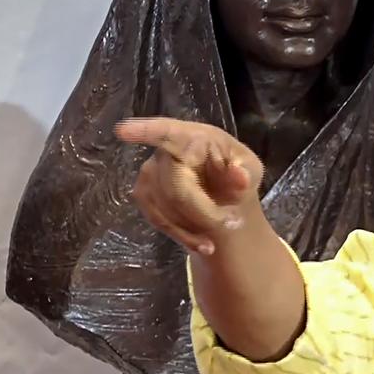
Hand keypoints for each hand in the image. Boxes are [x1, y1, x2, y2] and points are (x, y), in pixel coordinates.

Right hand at [115, 117, 264, 255]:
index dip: (144, 131)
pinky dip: (183, 235)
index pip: (166, 132)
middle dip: (204, 212)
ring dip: (195, 227)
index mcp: (193, 137)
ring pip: (165, 209)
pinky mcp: (144, 195)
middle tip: (233, 223)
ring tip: (223, 232)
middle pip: (175, 188)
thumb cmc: (236, 172)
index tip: (122, 131)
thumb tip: (240, 177)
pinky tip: (203, 243)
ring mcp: (150, 173)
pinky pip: (158, 220)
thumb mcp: (251, 169)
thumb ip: (247, 171)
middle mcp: (165, 151)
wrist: (225, 195)